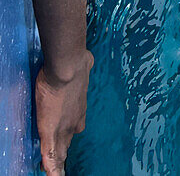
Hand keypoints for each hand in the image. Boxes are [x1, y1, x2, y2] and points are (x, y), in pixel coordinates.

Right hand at [35, 52, 92, 174]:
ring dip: (58, 160)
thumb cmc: (72, 67)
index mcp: (78, 112)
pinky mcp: (51, 130)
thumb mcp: (80, 69)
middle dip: (63, 154)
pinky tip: (49, 175)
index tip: (65, 151)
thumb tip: (85, 60)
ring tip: (55, 171)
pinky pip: (50, 154)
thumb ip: (81, 70)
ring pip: (60, 151)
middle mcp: (73, 121)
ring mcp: (64, 127)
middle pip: (66, 143)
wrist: (68, 68)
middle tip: (60, 166)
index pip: (72, 132)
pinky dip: (51, 167)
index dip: (67, 142)